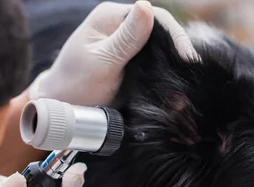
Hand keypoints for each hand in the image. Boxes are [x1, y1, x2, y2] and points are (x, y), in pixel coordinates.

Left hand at [28, 0, 198, 105]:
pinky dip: (165, 79)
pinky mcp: (131, 66)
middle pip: (161, 33)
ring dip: (173, 69)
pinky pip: (154, 67)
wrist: (62, 108)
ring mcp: (127, 47)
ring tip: (186, 88)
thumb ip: (126, 38)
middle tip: (192, 76)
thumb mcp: (101, 61)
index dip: (175, 36)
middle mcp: (122, 28)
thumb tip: (147, 6)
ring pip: (160, 51)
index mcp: (111, 17)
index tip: (187, 59)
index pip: (153, 17)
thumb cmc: (74, 83)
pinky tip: (175, 96)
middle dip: (177, 53)